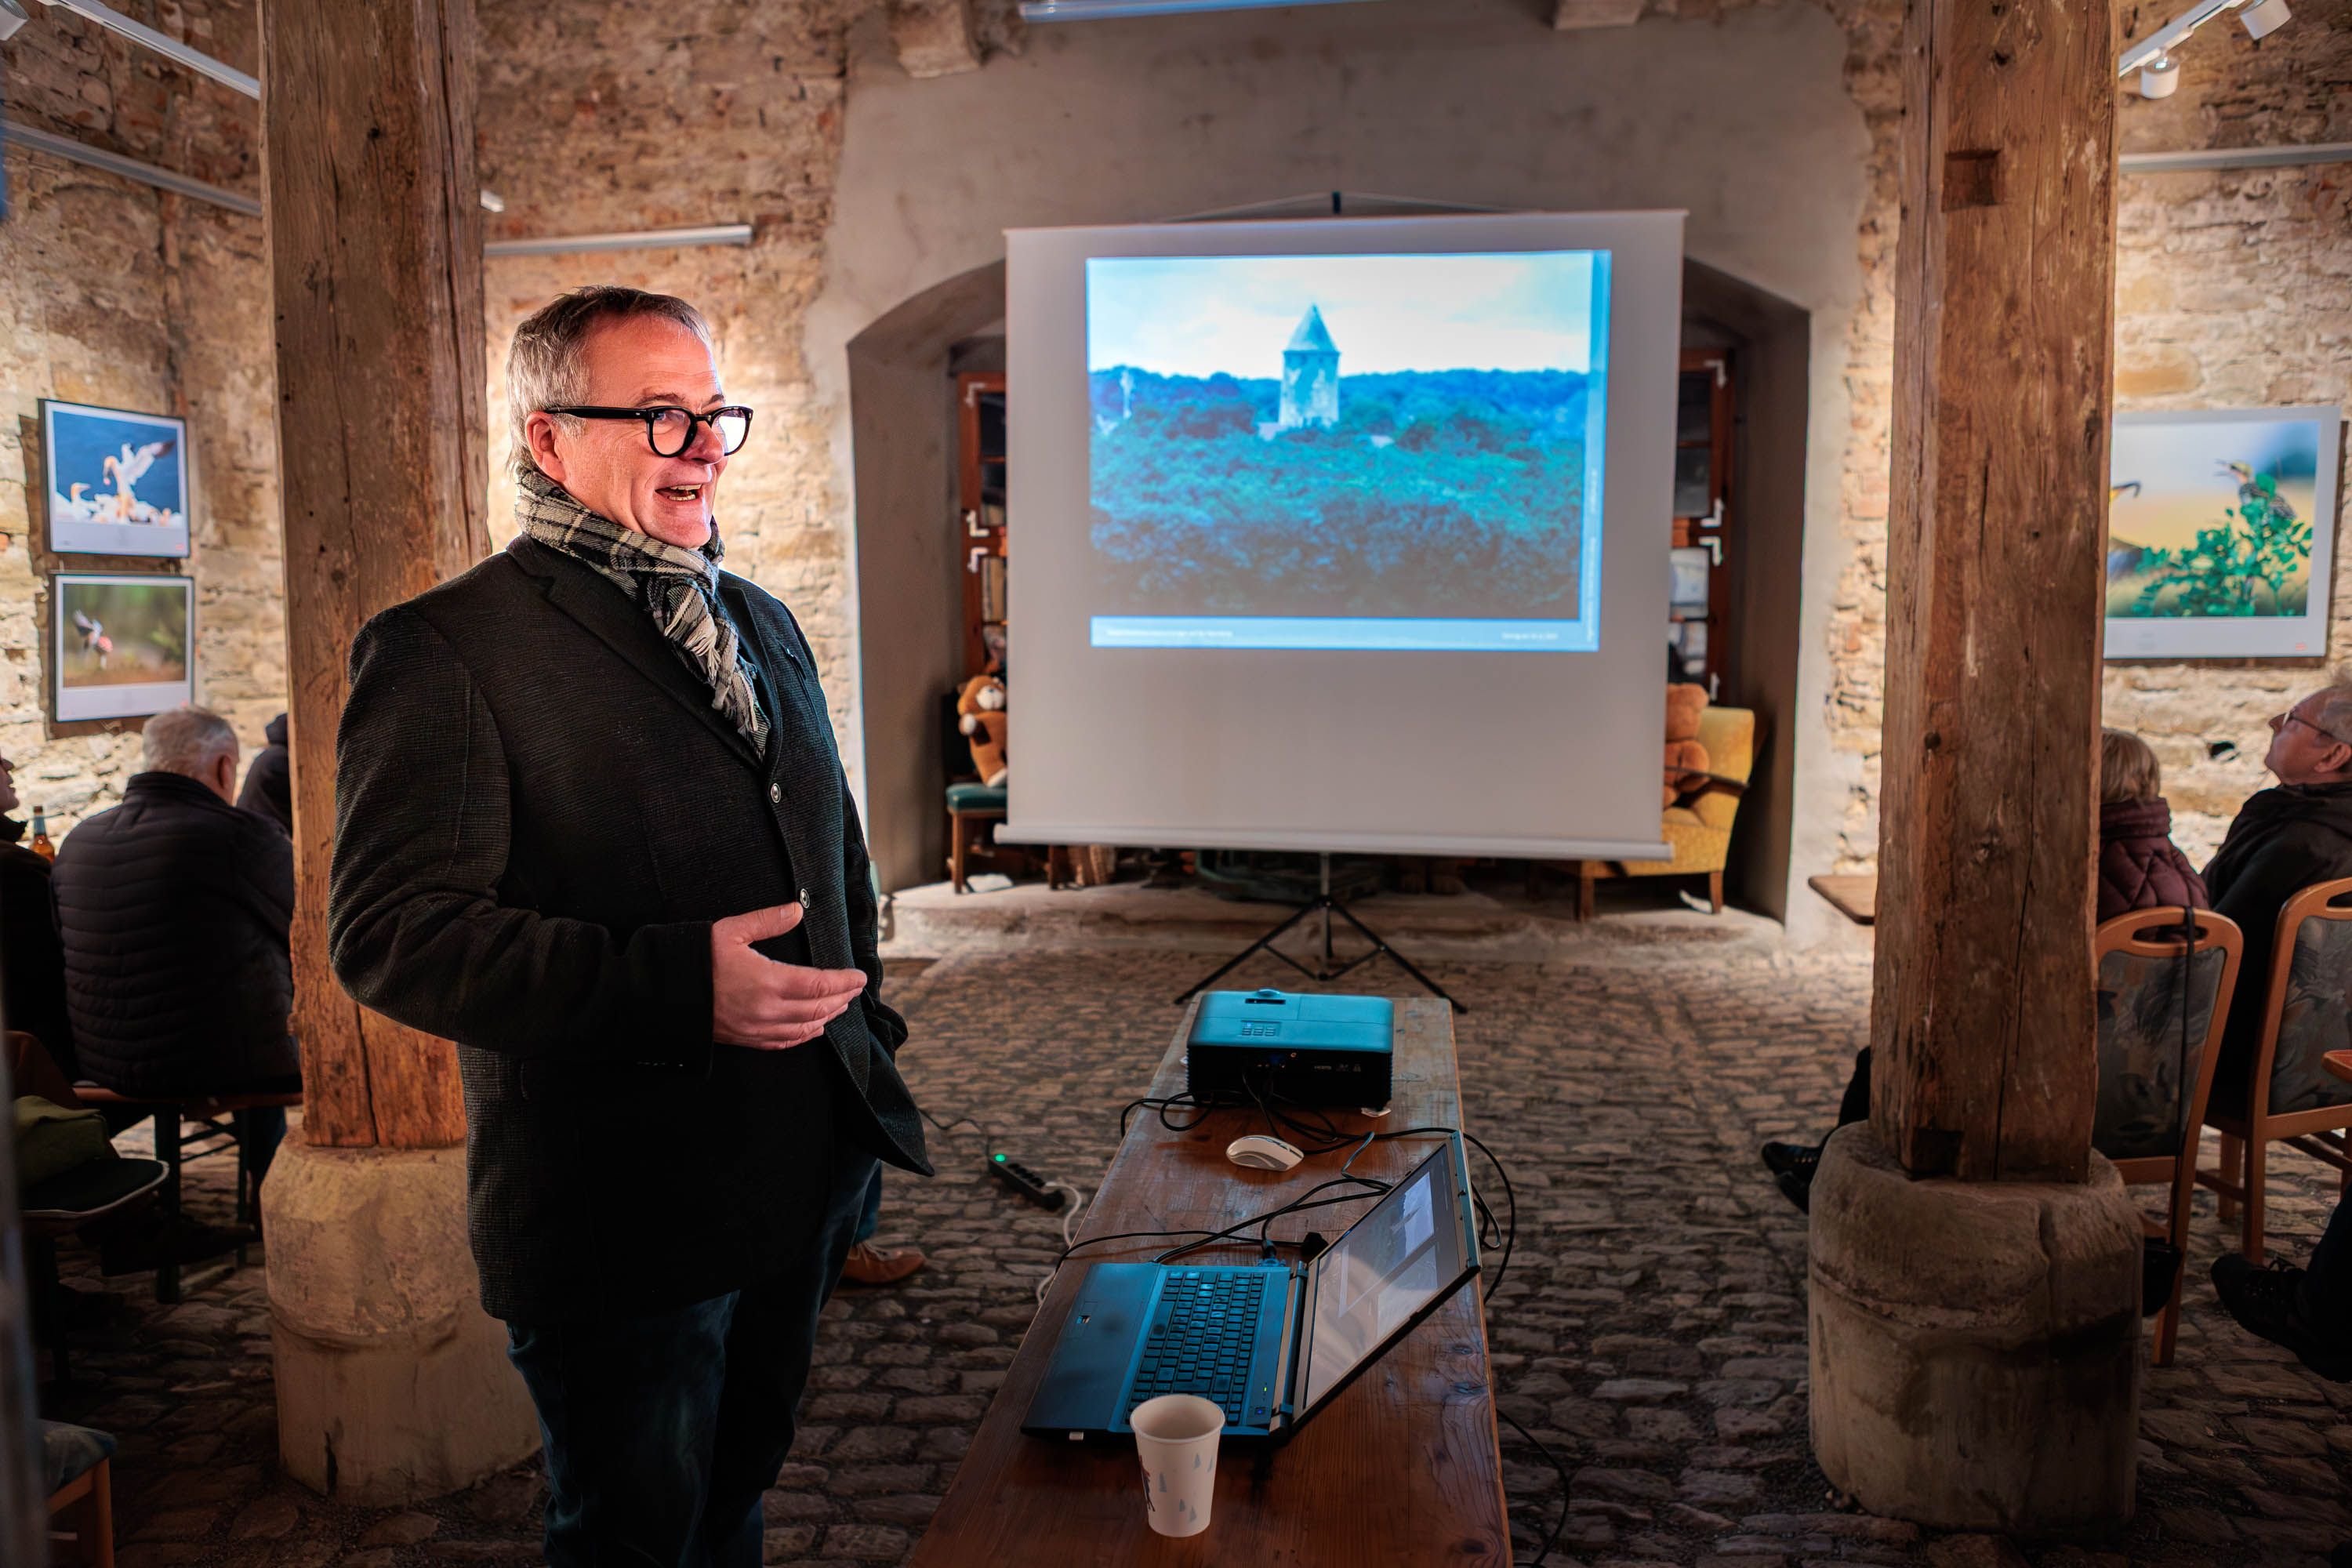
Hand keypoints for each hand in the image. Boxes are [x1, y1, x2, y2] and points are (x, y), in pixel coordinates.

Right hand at [710, 904, 870, 1049]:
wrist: (662, 993)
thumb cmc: (695, 959)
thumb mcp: (731, 930)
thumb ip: (768, 921)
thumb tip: (797, 910)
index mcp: (767, 981)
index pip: (819, 985)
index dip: (844, 982)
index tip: (859, 976)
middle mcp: (767, 1010)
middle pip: (818, 1008)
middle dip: (841, 998)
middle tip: (854, 988)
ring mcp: (757, 1028)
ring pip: (805, 1027)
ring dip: (827, 1016)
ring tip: (841, 1004)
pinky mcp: (746, 1038)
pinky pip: (784, 1041)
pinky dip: (805, 1035)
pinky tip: (814, 1028)